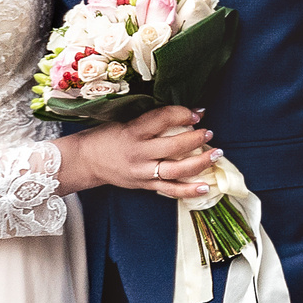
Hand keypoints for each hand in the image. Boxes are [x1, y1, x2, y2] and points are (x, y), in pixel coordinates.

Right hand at [54, 104, 220, 199]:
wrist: (86, 161)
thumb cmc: (107, 135)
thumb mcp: (125, 121)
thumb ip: (151, 119)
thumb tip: (184, 112)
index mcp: (133, 131)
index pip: (162, 119)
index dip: (183, 113)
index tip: (198, 112)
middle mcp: (138, 153)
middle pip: (173, 146)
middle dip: (195, 139)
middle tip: (209, 132)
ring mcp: (142, 172)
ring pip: (175, 170)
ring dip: (199, 163)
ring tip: (216, 154)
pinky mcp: (144, 186)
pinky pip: (169, 190)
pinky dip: (188, 190)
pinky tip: (206, 186)